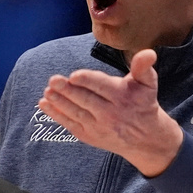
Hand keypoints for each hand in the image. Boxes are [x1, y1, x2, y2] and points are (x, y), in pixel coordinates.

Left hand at [38, 49, 183, 175]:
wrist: (146, 140)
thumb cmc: (143, 103)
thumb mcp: (148, 84)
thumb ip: (143, 67)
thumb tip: (148, 53)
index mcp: (123, 97)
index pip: (102, 87)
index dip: (88, 81)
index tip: (74, 75)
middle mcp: (110, 114)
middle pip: (86, 100)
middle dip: (68, 91)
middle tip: (53, 80)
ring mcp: (98, 127)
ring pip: (76, 113)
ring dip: (59, 103)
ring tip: (47, 92)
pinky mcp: (89, 136)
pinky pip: (70, 124)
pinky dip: (56, 115)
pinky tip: (44, 104)